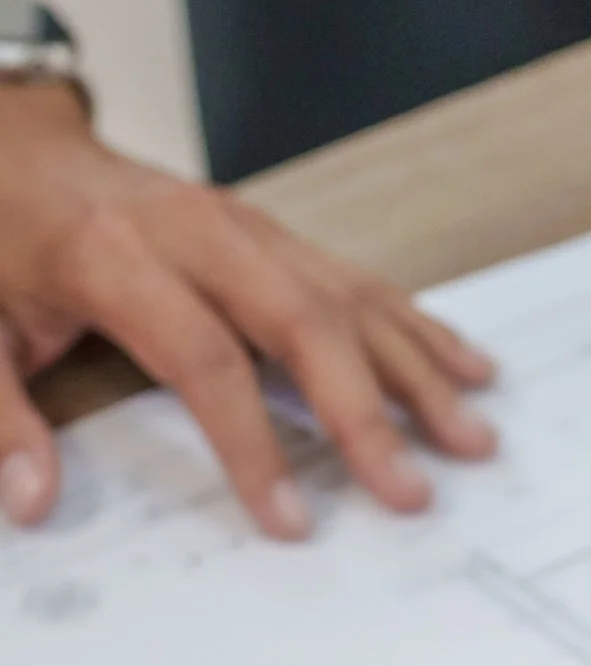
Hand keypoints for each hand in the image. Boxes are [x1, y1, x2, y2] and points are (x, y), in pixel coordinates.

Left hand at [0, 85, 497, 538]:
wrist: (13, 147)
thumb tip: (32, 501)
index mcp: (113, 256)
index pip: (203, 359)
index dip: (251, 444)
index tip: (289, 518)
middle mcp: (198, 234)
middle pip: (304, 323)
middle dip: (366, 414)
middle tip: (411, 489)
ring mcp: (248, 226)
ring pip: (348, 299)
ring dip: (416, 373)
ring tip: (469, 438)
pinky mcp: (274, 232)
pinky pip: (358, 279)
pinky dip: (417, 326)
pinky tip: (466, 366)